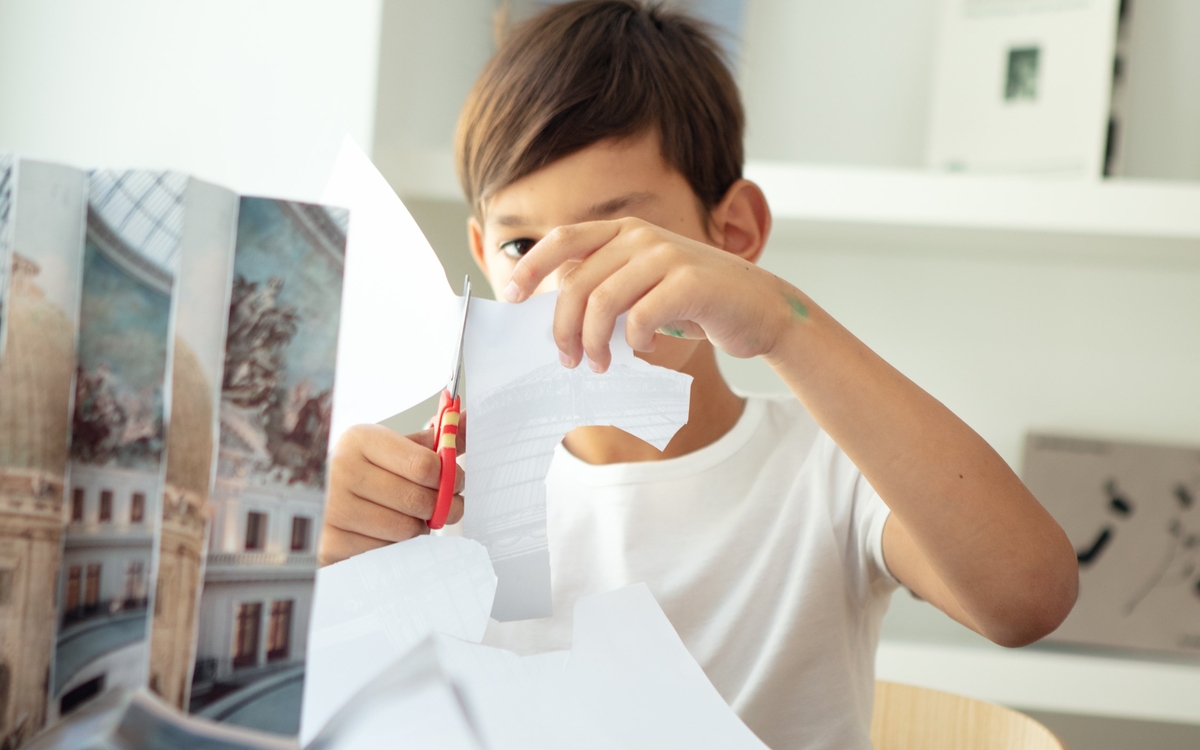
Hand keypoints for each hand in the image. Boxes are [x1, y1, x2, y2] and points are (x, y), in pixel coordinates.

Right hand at [319, 424, 463, 565]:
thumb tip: (468, 421)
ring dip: (418, 528)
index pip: (424, 465)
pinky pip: (386, 551)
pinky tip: (387, 532)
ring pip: (405, 530)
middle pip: (418, 500)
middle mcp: (341, 470)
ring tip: (410, 517)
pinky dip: (396, 546)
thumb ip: (433, 440)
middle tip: (445, 506)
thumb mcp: (394, 447)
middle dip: (441, 507)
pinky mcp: (330, 543)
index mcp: (360, 440)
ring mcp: (332, 509)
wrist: (320, 499)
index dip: (449, 477)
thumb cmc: (364, 471)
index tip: (455, 482)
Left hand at [501, 218, 805, 370]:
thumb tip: (556, 321)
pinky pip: (641, 317)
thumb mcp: (645, 289)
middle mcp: (642, 236)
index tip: (511, 297)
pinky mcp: (690, 282)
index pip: (564, 240)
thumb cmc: (696, 305)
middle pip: (577, 282)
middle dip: (563, 328)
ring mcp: (667, 255)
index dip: (531, 266)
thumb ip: (608, 290)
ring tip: (599, 364)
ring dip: (594, 342)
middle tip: (568, 360)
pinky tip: (643, 349)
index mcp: (625, 232)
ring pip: (602, 302)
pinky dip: (634, 341)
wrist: (762, 309)